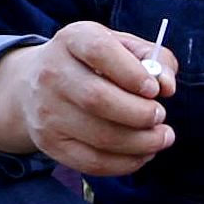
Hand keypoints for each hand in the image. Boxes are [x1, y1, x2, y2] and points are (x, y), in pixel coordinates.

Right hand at [0, 21, 180, 176]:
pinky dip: (126, 163)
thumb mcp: (122, 47)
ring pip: (99, 136)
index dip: (133, 73)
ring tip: (161, 137)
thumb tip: (167, 86)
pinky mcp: (49, 142)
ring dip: (141, 142)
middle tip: (161, 116)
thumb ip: (154, 59)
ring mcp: (46, 111)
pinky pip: (92, 162)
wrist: (35, 83)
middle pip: (97, 99)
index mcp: (72, 39)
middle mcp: (52, 73)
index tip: (155, 89)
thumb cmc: (93, 63)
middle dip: (140, 114)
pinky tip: (144, 154)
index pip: (100, 51)